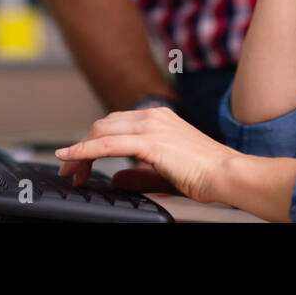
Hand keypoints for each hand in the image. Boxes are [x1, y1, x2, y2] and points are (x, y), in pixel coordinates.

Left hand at [55, 107, 237, 203]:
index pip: (115, 124)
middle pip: (104, 125)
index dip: (93, 142)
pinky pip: (108, 144)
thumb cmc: (205, 174)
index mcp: (159, 118)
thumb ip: (138, 175)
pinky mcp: (150, 141)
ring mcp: (152, 125)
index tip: (79, 162)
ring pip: (102, 131)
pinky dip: (85, 150)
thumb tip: (115, 178)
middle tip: (70, 170)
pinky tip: (72, 158)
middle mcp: (153, 116)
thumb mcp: (163, 173)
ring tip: (68, 169)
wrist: (227, 173)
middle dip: (82, 146)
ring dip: (80, 150)